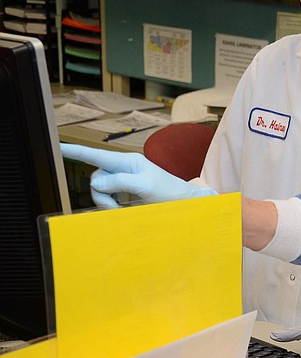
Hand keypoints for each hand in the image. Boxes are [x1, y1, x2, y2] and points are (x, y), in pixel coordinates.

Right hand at [60, 143, 216, 208]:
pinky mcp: (125, 192)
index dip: (76, 152)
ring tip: (124, 209)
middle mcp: (124, 168)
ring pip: (100, 191)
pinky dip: (112, 206)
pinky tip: (125, 209)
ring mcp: (124, 180)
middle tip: (117, 207)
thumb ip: (120, 182)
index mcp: (128, 161)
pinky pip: (107, 198)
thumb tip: (95, 183)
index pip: (97, 156)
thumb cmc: (169, 193)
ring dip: (107, 203)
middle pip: (96, 179)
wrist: (184, 204)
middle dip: (101, 196)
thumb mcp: (145, 186)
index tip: (59, 148)